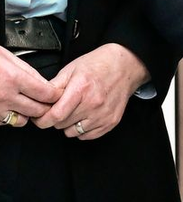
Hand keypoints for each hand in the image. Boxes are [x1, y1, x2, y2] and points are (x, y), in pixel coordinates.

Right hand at [0, 46, 59, 125]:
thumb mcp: (7, 57)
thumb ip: (28, 71)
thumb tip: (43, 82)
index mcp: (14, 79)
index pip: (47, 94)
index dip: (56, 95)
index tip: (58, 93)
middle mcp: (5, 96)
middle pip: (38, 110)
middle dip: (45, 106)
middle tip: (46, 101)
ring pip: (21, 120)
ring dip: (27, 114)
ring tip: (25, 104)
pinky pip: (4, 121)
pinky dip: (9, 116)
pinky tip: (8, 106)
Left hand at [35, 44, 149, 140]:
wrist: (126, 65)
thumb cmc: (98, 65)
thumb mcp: (71, 69)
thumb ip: (53, 87)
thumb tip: (39, 102)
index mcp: (81, 89)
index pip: (56, 116)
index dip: (43, 120)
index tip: (40, 118)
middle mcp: (94, 104)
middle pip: (61, 124)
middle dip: (56, 118)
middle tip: (61, 108)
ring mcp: (103, 114)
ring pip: (72, 132)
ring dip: (69, 125)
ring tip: (75, 111)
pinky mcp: (111, 121)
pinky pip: (87, 136)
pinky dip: (82, 129)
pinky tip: (85, 116)